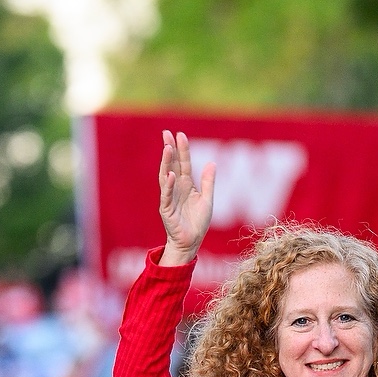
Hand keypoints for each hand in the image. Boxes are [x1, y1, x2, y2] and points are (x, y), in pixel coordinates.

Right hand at [158, 131, 214, 265]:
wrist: (191, 242)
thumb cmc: (197, 223)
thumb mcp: (207, 200)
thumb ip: (208, 182)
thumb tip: (212, 163)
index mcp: (186, 184)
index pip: (183, 163)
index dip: (182, 149)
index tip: (180, 134)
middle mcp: (176, 188)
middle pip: (171, 164)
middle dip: (169, 149)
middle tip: (166, 133)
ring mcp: (169, 197)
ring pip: (166, 176)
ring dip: (166, 162)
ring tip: (167, 148)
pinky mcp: (166, 209)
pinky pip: (166, 195)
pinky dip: (168, 185)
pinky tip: (170, 174)